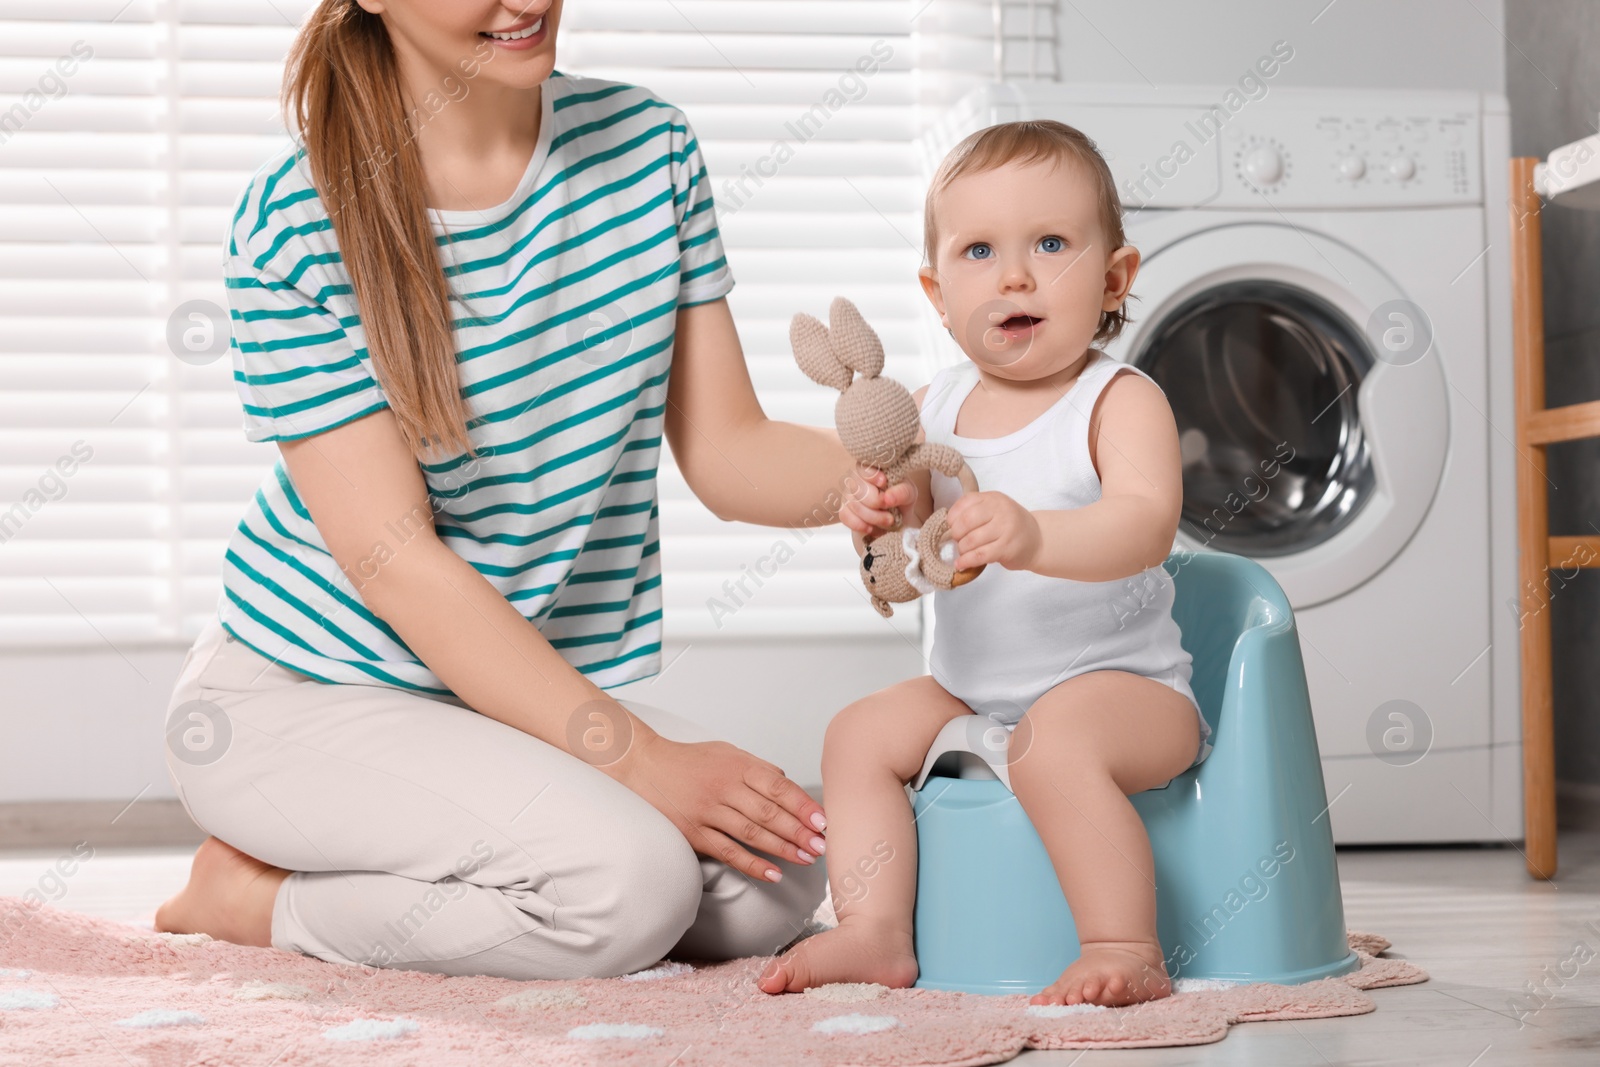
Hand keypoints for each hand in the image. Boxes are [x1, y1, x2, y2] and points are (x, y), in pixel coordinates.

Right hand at [607, 731, 827, 882]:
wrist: (643, 765)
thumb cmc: (688, 760)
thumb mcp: (726, 751)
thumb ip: (757, 768)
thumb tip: (787, 785)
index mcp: (737, 765)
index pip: (778, 787)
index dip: (802, 806)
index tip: (823, 821)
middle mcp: (724, 787)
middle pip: (769, 813)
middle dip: (799, 831)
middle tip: (823, 845)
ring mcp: (708, 812)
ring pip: (752, 834)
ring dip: (783, 849)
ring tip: (806, 859)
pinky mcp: (694, 833)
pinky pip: (728, 852)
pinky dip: (752, 864)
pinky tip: (773, 874)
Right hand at [838, 463, 914, 545]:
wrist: (895, 519)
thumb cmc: (900, 500)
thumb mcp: (909, 494)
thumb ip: (902, 492)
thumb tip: (888, 498)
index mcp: (873, 469)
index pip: (864, 467)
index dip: (871, 475)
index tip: (883, 482)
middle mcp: (857, 479)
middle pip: (858, 488)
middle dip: (876, 503)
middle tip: (891, 512)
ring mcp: (848, 494)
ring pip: (854, 504)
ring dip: (873, 517)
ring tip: (888, 521)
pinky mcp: (844, 510)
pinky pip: (845, 516)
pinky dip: (860, 525)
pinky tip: (871, 528)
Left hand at [946, 490, 1042, 570]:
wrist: (1038, 540)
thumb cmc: (1011, 526)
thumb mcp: (995, 510)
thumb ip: (975, 511)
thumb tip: (947, 525)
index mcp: (994, 498)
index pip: (965, 502)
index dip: (952, 517)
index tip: (950, 526)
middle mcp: (1001, 510)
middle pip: (965, 521)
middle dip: (955, 534)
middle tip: (956, 541)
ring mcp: (1005, 529)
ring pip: (971, 540)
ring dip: (961, 549)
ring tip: (962, 552)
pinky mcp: (1007, 548)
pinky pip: (980, 555)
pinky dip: (966, 561)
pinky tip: (960, 564)